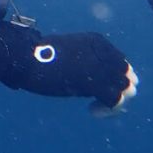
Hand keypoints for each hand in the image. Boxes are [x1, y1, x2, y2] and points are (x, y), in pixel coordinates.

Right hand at [0, 28, 138, 112]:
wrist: (26, 58)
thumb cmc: (41, 57)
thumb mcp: (70, 55)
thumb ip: (86, 63)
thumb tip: (100, 84)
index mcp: (97, 41)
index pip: (121, 63)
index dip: (115, 79)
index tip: (101, 91)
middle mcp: (103, 51)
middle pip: (126, 76)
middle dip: (119, 91)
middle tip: (101, 102)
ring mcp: (100, 66)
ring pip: (125, 89)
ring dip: (115, 102)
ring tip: (96, 106)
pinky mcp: (94, 82)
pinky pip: (116, 101)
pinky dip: (109, 110)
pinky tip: (93, 110)